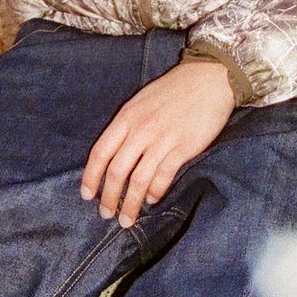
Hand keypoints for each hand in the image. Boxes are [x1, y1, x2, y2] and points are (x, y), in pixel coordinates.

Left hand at [81, 59, 235, 227]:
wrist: (209, 78)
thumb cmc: (174, 90)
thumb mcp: (141, 102)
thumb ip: (128, 126)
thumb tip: (115, 155)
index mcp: (126, 117)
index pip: (100, 152)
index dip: (91, 177)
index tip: (87, 195)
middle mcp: (140, 129)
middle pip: (117, 170)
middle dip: (109, 197)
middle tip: (106, 214)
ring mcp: (162, 138)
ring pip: (138, 179)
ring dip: (131, 203)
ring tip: (127, 219)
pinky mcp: (183, 147)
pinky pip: (163, 176)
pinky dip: (155, 192)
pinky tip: (152, 200)